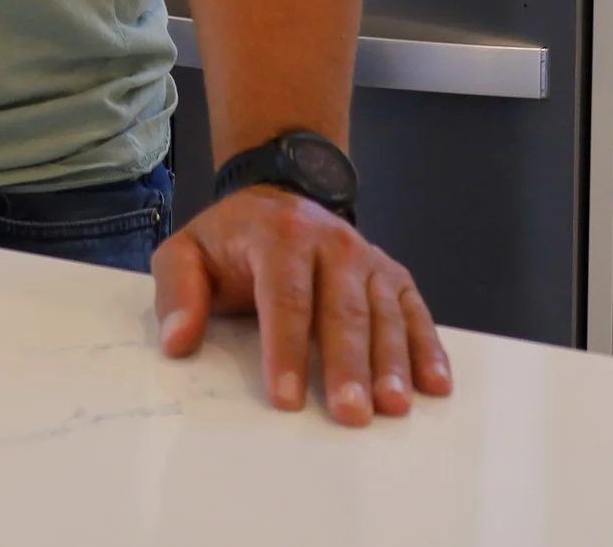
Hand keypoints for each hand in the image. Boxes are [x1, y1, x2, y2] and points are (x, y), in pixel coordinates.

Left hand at [154, 186, 451, 424]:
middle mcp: (330, 242)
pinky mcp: (394, 274)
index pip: (284, 297)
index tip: (285, 397)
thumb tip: (177, 342)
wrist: (279, 198)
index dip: (285, 349)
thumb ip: (177, 291)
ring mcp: (367, 258)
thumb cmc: (231, 240)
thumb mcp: (187, 251)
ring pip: (384, 313)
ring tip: (393, 407)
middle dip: (346, 365)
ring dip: (392, 363)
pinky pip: (415, 311)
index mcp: (278, 235)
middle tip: (350, 414)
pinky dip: (429, 348)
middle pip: (341, 309)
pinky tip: (435, 385)